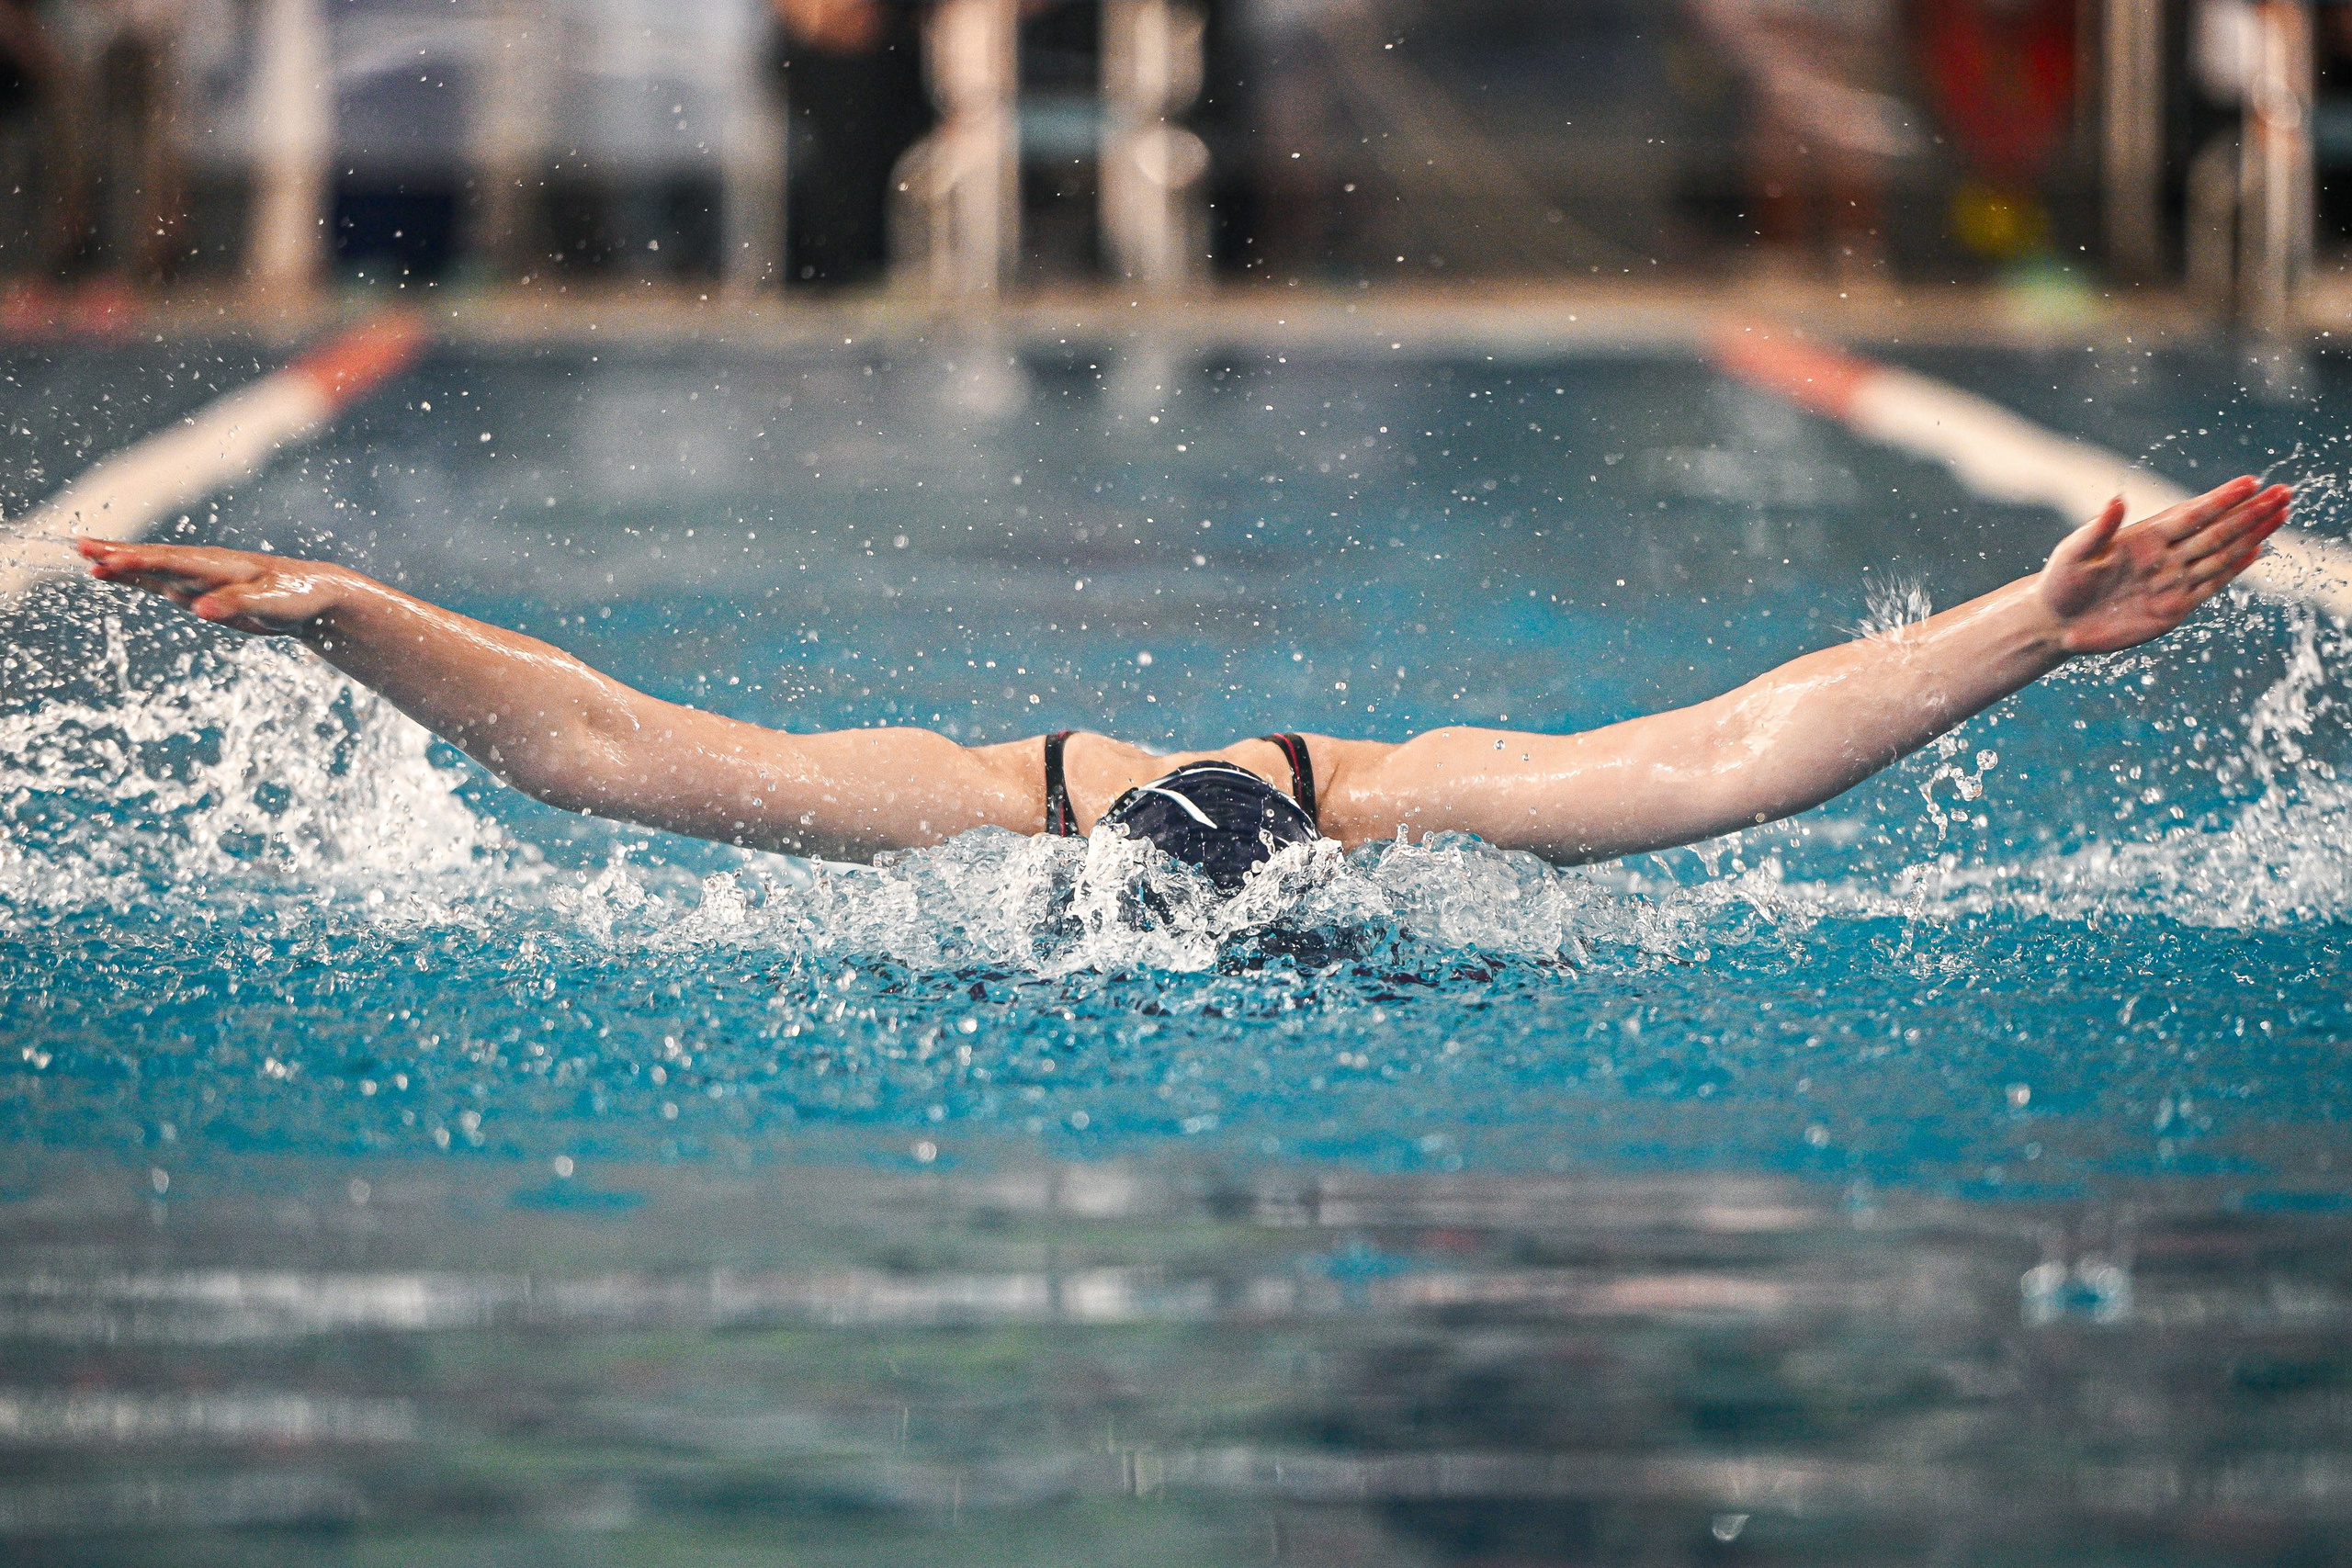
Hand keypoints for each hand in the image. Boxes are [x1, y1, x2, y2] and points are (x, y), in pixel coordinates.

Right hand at [78, 540, 351, 637]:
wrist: (311, 593)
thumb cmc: (295, 597)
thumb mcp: (271, 605)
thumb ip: (235, 605)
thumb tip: (200, 609)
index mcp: (221, 567)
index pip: (175, 562)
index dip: (142, 563)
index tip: (110, 562)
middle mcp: (204, 566)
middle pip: (155, 558)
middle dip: (120, 554)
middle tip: (82, 548)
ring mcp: (197, 576)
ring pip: (151, 565)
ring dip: (119, 561)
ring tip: (84, 554)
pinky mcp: (195, 588)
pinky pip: (156, 578)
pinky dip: (131, 576)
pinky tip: (107, 573)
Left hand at [2037, 476, 2291, 655]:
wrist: (2056, 622)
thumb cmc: (2061, 582)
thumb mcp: (2074, 552)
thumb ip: (2098, 529)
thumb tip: (2116, 501)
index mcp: (2144, 537)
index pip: (2193, 513)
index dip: (2221, 499)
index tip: (2251, 482)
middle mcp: (2165, 555)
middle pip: (2217, 530)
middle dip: (2251, 511)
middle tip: (2283, 492)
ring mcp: (2172, 580)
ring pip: (2221, 553)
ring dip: (2251, 535)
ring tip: (2280, 513)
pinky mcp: (2173, 608)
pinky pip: (2210, 584)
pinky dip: (2234, 568)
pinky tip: (2256, 551)